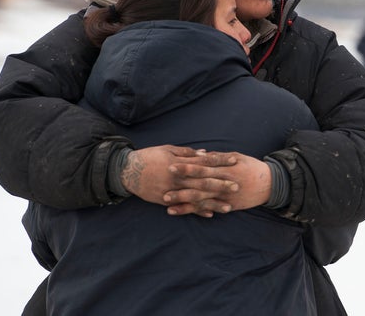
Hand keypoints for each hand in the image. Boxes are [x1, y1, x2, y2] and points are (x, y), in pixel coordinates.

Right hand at [121, 145, 238, 216]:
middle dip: (221, 184)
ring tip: (229, 207)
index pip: (205, 160)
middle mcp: (177, 177)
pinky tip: (210, 214)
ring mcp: (172, 190)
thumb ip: (187, 153)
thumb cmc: (149, 156)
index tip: (235, 160)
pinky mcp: (166, 201)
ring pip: (197, 198)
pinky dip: (197, 211)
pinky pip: (185, 207)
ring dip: (213, 202)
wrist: (127, 171)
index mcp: (180, 162)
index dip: (220, 160)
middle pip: (203, 181)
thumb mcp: (167, 149)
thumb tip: (205, 154)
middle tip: (237, 186)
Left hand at [163, 151, 271, 216]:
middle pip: (198, 185)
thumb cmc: (252, 167)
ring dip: (184, 202)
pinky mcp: (227, 206)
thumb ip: (218, 157)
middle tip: (163, 189)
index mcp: (224, 168)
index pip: (202, 167)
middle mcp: (223, 183)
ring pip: (201, 200)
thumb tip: (201, 155)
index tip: (171, 166)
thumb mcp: (236, 157)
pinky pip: (209, 209)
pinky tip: (183, 212)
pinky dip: (196, 212)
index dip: (186, 167)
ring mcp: (225, 196)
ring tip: (167, 203)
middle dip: (180, 187)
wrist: (270, 184)